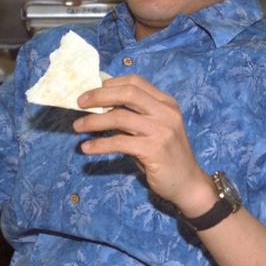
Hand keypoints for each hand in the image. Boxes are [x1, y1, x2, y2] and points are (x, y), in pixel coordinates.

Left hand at [73, 75, 215, 214]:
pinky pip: (119, 142)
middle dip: (99, 95)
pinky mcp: (154, 150)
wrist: (187, 183)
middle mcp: (166, 113)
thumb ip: (133, 116)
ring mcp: (162, 131)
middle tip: (79, 103)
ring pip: (120, 117)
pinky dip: (99, 144)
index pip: (135, 82)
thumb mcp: (153, 129)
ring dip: (93, 121)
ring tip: (77, 127)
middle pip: (128, 93)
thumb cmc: (165, 155)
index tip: (91, 92)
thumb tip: (100, 106)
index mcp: (166, 103)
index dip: (110, 84)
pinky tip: (87, 148)